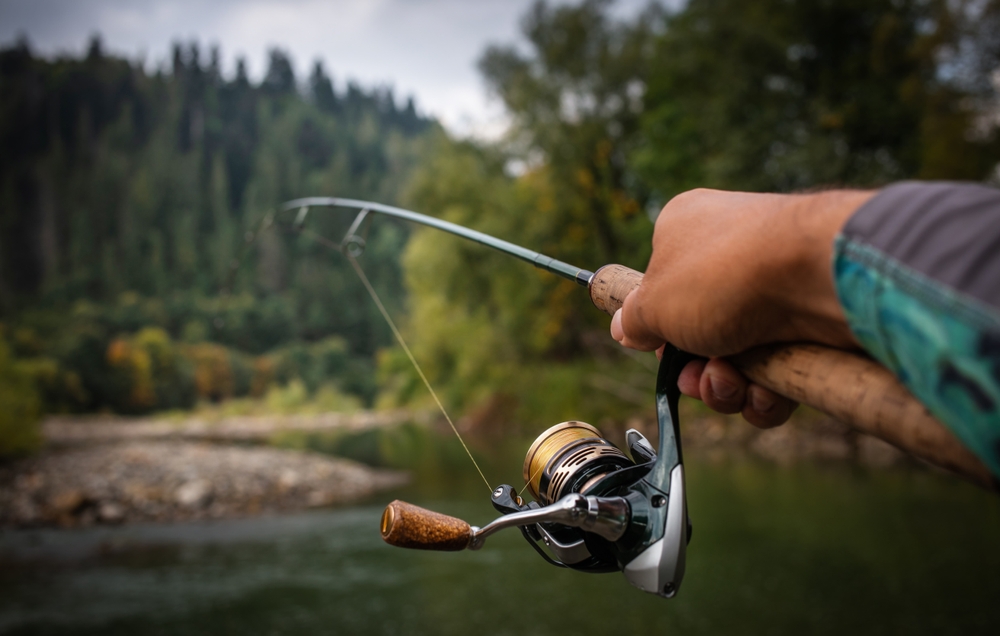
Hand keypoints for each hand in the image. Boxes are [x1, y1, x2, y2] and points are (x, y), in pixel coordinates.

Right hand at [611, 188, 872, 426]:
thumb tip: (624, 327)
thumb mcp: (654, 302)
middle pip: (699, 334)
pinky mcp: (810, 325)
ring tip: (732, 382)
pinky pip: (777, 376)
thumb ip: (633, 319)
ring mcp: (773, 291)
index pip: (662, 289)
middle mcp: (731, 257)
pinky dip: (767, 394)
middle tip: (699, 376)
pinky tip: (766, 391)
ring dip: (727, 388)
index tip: (658, 346)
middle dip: (695, 370)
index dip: (658, 328)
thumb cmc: (724, 274)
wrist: (819, 275)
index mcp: (687, 231)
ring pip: (738, 363)